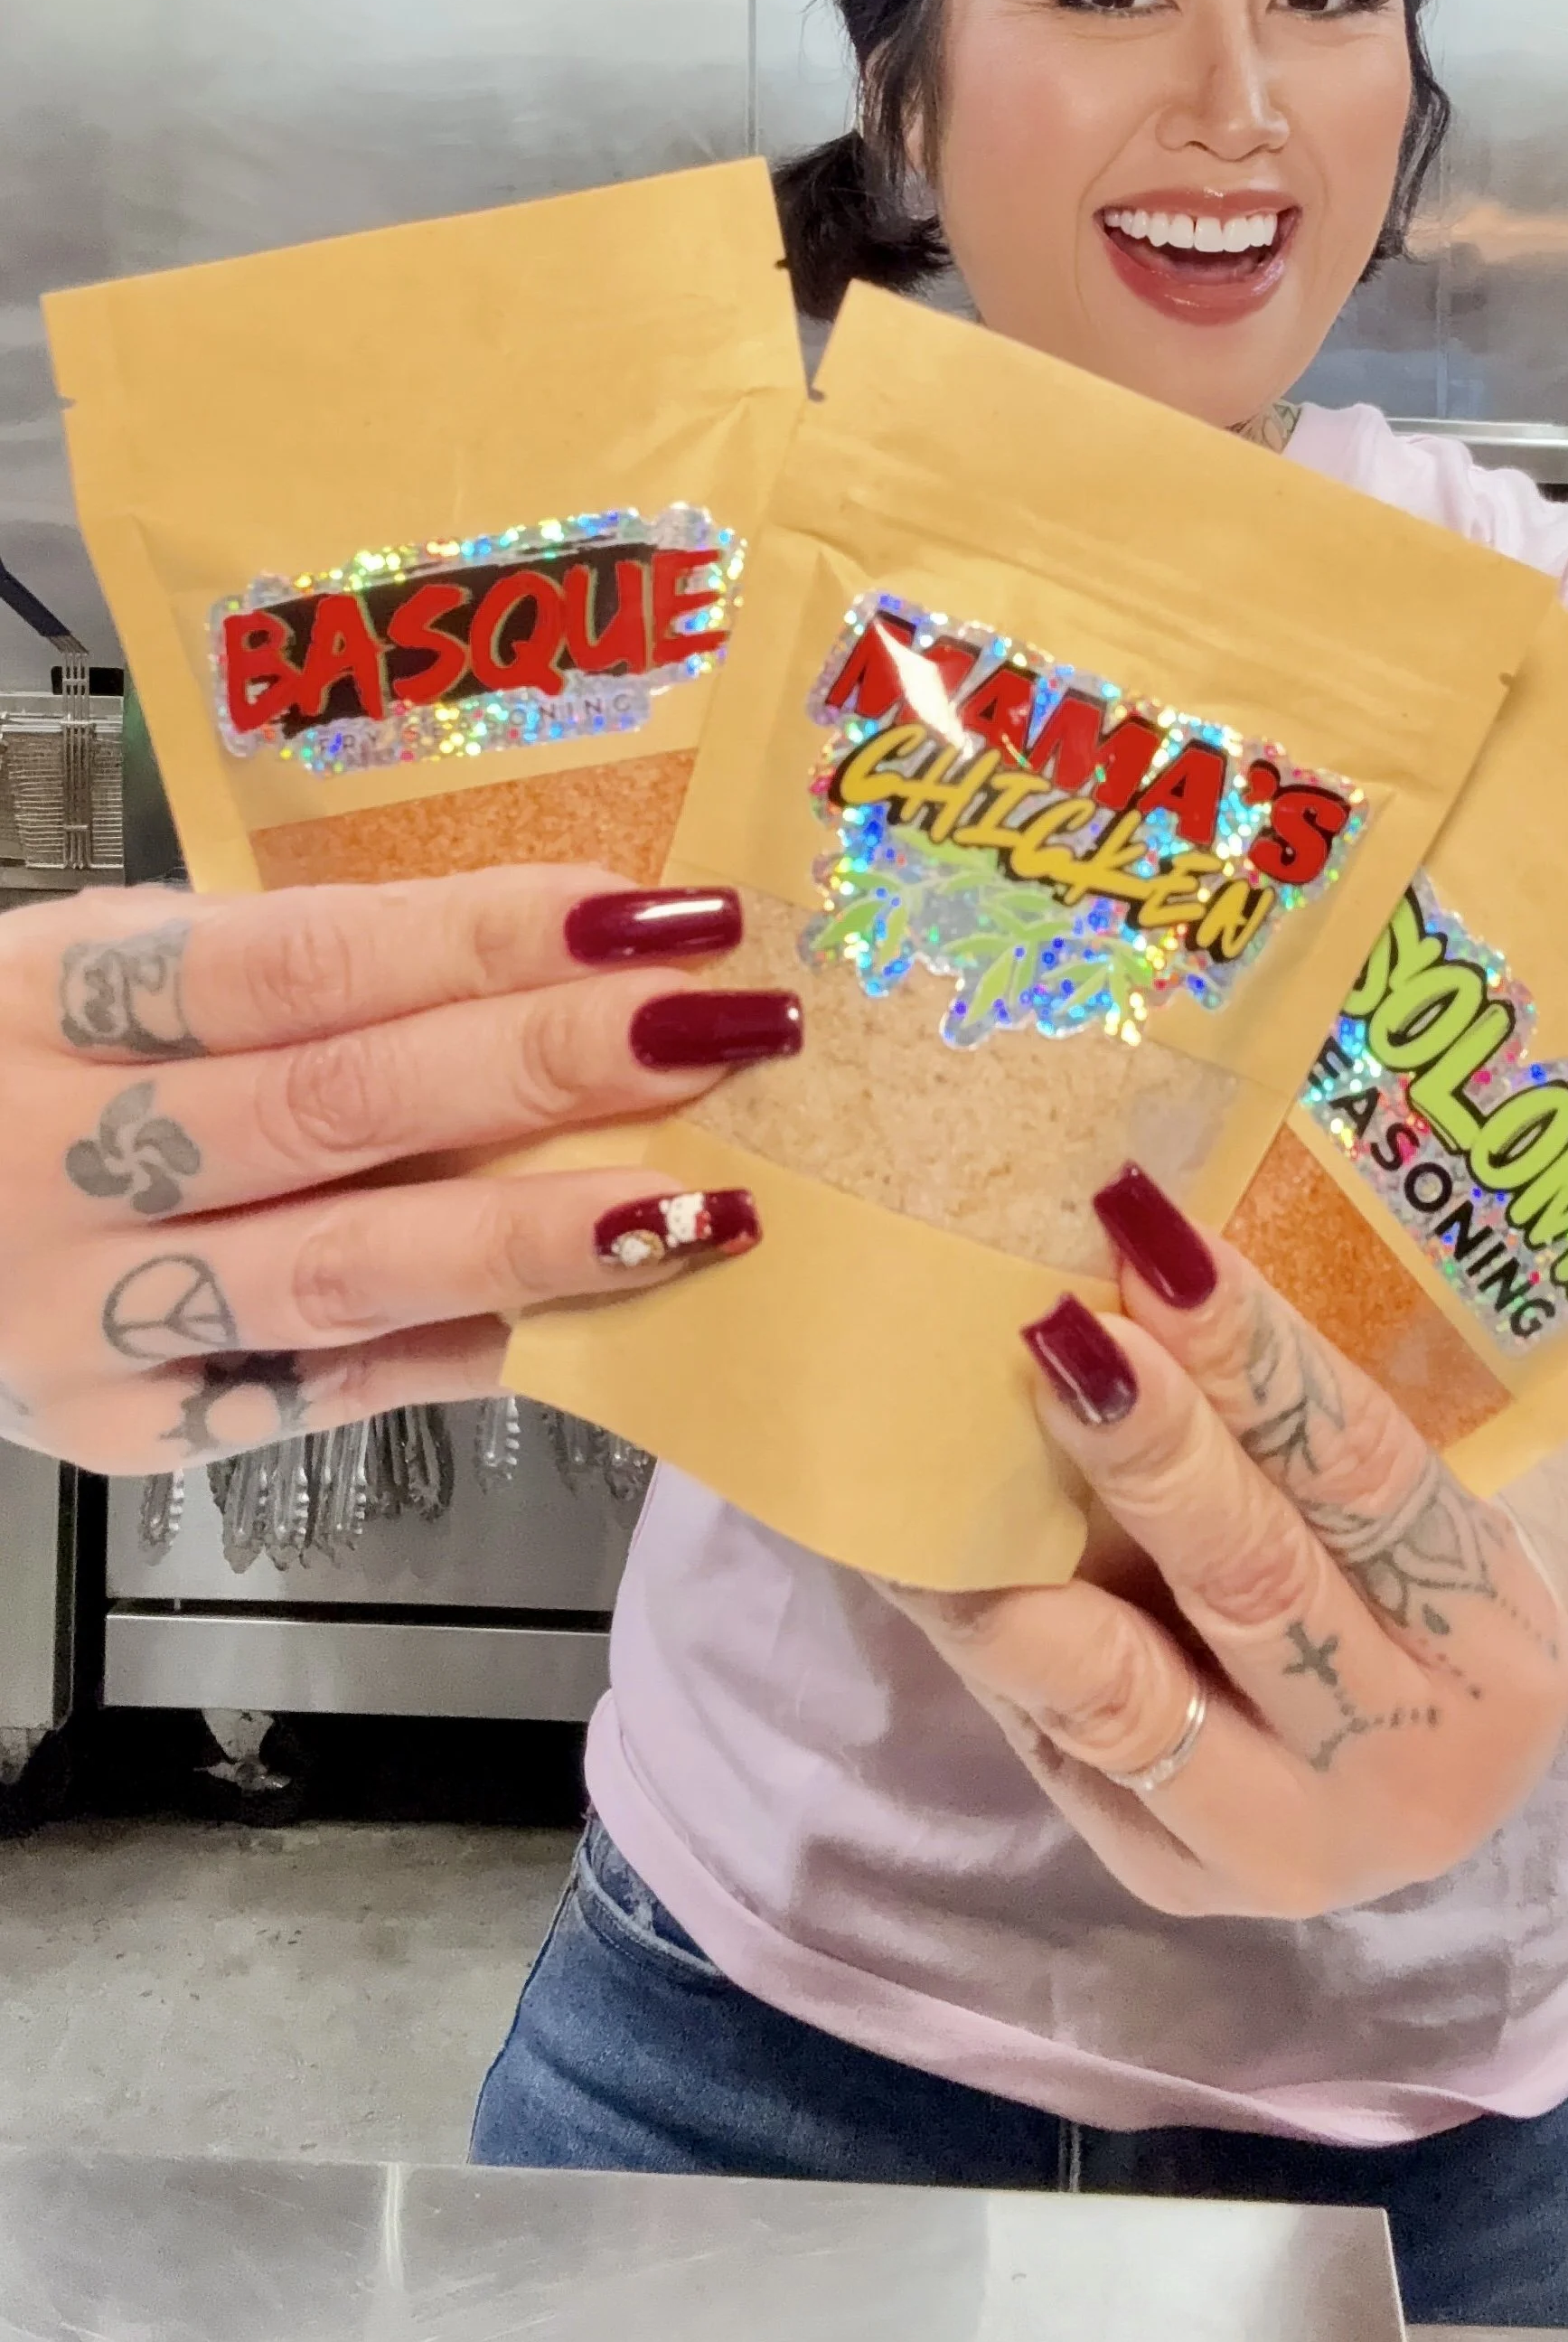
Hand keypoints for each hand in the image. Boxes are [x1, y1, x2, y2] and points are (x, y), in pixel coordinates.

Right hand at [0, 871, 797, 1472]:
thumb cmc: (27, 1064)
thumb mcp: (112, 970)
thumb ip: (293, 970)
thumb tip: (559, 955)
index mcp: (52, 995)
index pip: (300, 956)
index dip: (485, 933)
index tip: (655, 911)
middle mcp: (57, 1158)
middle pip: (340, 1104)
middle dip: (552, 1062)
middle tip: (725, 1027)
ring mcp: (85, 1312)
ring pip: (345, 1270)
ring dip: (541, 1234)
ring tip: (703, 1203)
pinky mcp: (121, 1430)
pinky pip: (324, 1390)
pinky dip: (463, 1346)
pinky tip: (593, 1310)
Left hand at [887, 1168, 1567, 1920]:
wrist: (1418, 1756)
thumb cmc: (1384, 1571)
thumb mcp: (1390, 1505)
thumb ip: (1285, 1418)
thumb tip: (1125, 1256)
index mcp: (1495, 1631)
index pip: (1364, 1467)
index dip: (1255, 1352)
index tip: (1153, 1240)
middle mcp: (1415, 1760)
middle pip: (1261, 1584)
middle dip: (1151, 1452)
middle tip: (1058, 1334)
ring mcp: (1293, 1845)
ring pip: (1136, 1698)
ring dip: (1022, 1573)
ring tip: (932, 1478)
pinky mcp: (1177, 1880)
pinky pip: (1066, 1748)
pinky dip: (988, 1646)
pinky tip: (912, 1562)